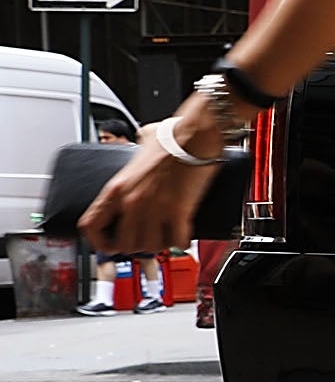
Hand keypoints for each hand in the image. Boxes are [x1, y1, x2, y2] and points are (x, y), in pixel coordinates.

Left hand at [79, 121, 217, 254]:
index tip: (108, 244)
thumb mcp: (141, 146)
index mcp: (117, 187)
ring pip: (149, 247)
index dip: (98, 242)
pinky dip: (180, 241)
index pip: (91, 226)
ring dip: (158, 245)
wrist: (196, 134)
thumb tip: (142, 144)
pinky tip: (183, 235)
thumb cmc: (172, 136)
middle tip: (143, 241)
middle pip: (122, 244)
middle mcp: (132, 201)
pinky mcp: (179, 211)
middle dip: (134, 246)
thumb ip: (135, 149)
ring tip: (164, 237)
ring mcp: (155, 208)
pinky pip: (176, 241)